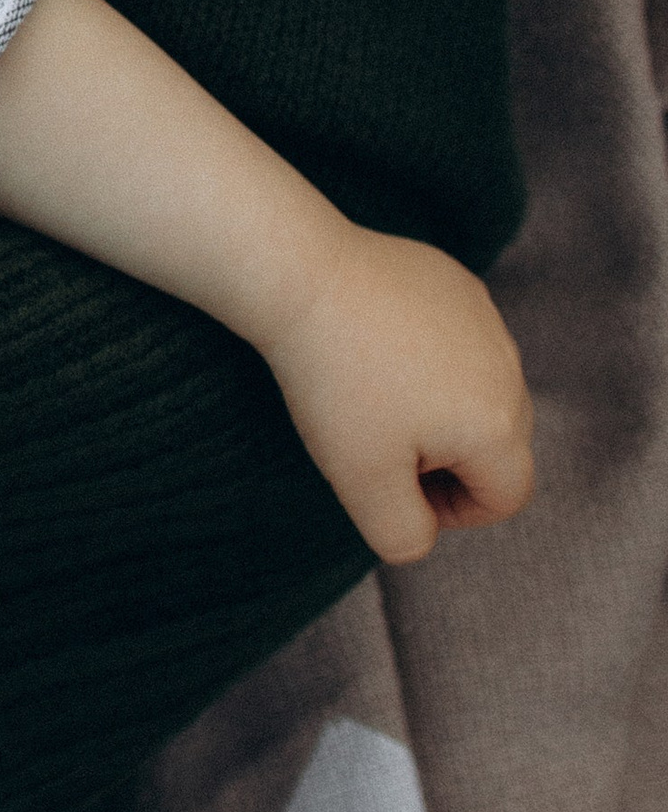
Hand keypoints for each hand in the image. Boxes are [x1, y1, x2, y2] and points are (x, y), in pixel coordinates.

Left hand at [260, 224, 534, 564]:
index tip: (395, 486)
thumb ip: (404, 534)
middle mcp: (508, 368)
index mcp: (499, 424)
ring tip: (372, 395)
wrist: (302, 278)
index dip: (453, 510)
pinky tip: (372, 347)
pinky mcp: (455, 283)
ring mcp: (485, 318)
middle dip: (448, 459)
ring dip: (437, 408)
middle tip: (379, 444)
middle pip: (498, 444)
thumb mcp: (364, 484)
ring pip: (478, 390)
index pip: (505, 497)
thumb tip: (423, 531)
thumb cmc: (334, 383)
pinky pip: (457, 341)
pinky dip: (425, 357)